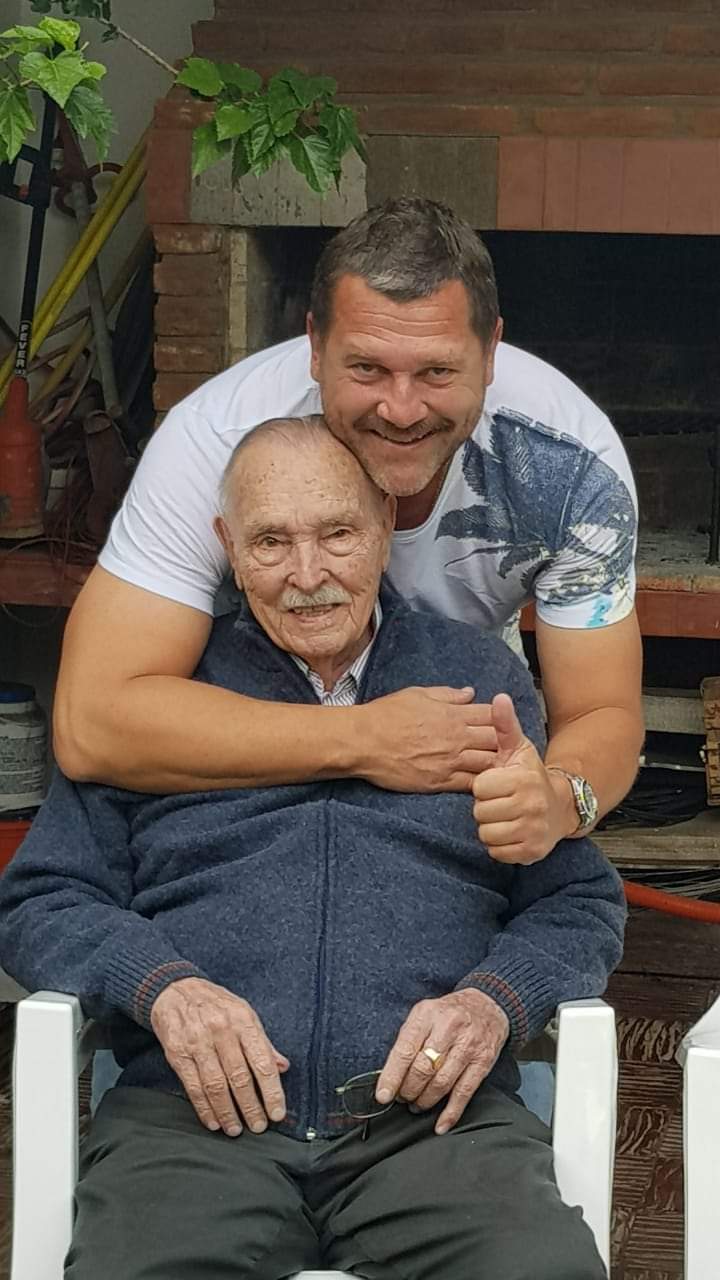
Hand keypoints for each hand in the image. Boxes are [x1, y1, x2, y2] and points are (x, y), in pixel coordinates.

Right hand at [150, 977, 288, 1136]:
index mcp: (242, 1021)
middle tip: (259, 1127)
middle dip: (251, 1107)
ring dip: (228, 1113)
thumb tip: (283, 1067)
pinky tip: (214, 1122)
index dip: (272, 1091)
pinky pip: (194, 1087)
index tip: (277, 1113)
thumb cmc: (215, 1004)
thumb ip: (263, 1042)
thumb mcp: (244, 1013)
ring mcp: (198, 1043)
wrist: (175, 991)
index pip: (262, 1062)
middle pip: (240, 1078)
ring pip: (216, 1087)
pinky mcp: (178, 1054)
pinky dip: (205, 1109)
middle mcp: (221, 1031)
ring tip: (237, 1130)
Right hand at [360, 687, 496, 791]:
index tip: (499, 724)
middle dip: (502, 743)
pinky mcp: (440, 782)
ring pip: (488, 764)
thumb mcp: (417, 694)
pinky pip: (470, 784)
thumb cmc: (386, 715)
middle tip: (502, 747)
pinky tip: (482, 782)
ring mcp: (450, 761)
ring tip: (495, 766)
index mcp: (452, 714)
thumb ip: (447, 694)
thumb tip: (470, 693)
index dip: (500, 719)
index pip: (491, 715)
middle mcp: (456, 738)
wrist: (363, 742)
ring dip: (494, 764)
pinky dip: (481, 783)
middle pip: (496, 740)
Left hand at [375, 989, 508, 1134]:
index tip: (383, 1095)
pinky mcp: (483, 1061)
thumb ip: (408, 1040)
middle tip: (402, 1098)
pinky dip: (451, 1112)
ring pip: (441, 1083)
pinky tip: (440, 1124)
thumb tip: (390, 1075)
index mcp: (427, 1014)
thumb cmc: (449, 1013)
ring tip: (417, 1105)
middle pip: (422, 1069)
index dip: (392, 1077)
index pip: (405, 1051)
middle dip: (408, 1090)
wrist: (487, 1005)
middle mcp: (448, 1027)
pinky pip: (464, 1092)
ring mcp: (468, 1045)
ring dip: (425, 1101)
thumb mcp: (424, 1014)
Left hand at [472, 694, 574, 863]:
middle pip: (480, 812)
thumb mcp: (519, 748)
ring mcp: (533, 831)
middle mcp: (531, 806)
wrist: (560, 807)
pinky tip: (511, 831)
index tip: (498, 783)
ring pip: (486, 834)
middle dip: (487, 807)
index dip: (485, 786)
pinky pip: (496, 852)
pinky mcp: (532, 852)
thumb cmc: (530, 775)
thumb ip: (505, 725)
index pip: (480, 787)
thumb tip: (499, 698)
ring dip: (491, 826)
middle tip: (501, 801)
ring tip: (505, 816)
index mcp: (524, 779)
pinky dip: (499, 845)